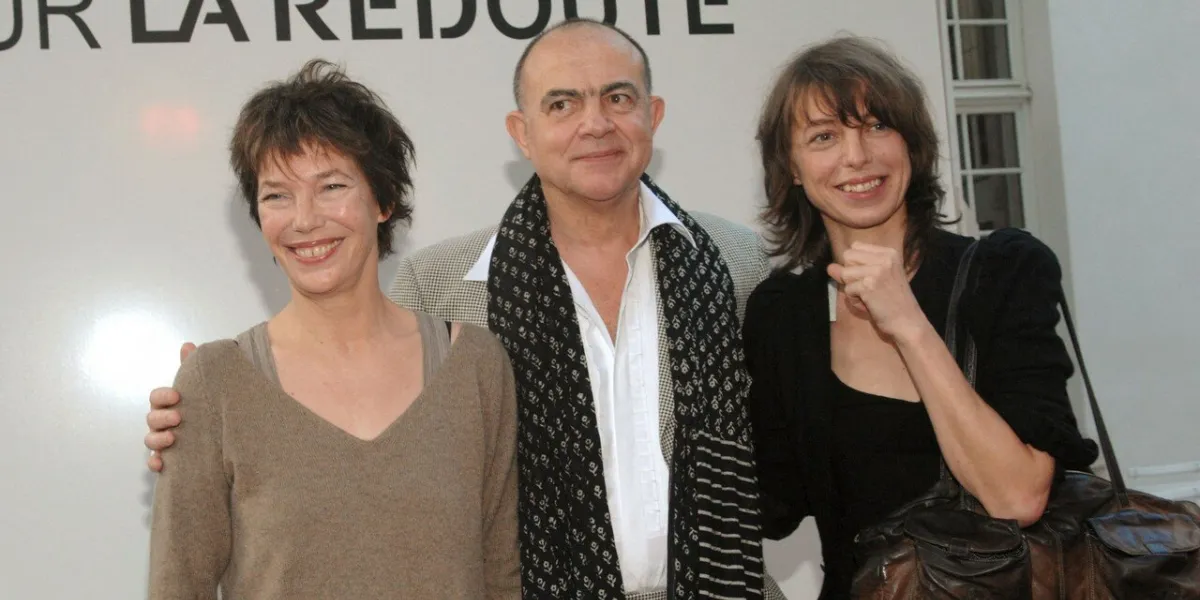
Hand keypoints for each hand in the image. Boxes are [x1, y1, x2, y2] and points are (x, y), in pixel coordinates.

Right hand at [144, 342, 194, 471]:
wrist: (224, 433)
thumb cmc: (206, 407)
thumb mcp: (202, 388)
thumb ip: (193, 367)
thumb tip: (188, 346)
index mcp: (168, 404)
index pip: (156, 397)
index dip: (162, 396)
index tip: (177, 395)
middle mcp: (162, 422)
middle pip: (152, 419)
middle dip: (161, 418)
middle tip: (179, 417)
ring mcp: (163, 441)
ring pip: (150, 440)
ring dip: (157, 440)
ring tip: (172, 439)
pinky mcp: (170, 459)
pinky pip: (155, 462)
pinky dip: (155, 463)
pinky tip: (161, 463)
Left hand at [827, 242, 928, 340]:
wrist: (907, 321)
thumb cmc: (892, 301)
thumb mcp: (875, 279)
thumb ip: (852, 270)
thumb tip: (830, 267)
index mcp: (889, 253)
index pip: (855, 246)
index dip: (855, 263)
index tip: (869, 277)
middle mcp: (884, 258)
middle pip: (847, 256)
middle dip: (851, 274)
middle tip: (868, 287)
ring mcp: (877, 271)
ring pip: (845, 273)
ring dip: (852, 288)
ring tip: (869, 296)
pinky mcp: (869, 285)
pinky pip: (848, 289)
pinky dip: (854, 300)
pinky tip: (869, 304)